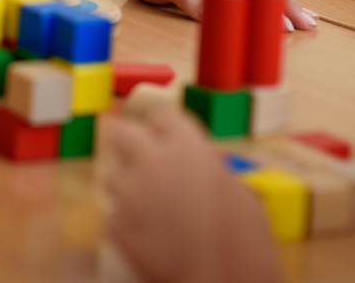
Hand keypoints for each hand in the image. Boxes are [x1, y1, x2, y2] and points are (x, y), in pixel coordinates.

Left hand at [104, 104, 283, 282]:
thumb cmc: (244, 239)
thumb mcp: (239, 192)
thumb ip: (212, 169)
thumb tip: (205, 164)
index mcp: (187, 146)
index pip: (162, 115)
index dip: (165, 128)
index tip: (166, 137)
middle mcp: (151, 162)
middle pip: (122, 133)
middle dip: (127, 140)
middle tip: (134, 153)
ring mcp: (129, 194)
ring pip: (110, 175)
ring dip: (123, 184)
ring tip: (144, 203)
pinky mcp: (116, 226)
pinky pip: (113, 214)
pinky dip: (124, 221)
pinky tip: (145, 235)